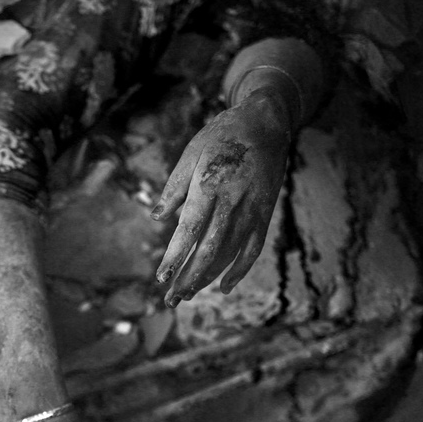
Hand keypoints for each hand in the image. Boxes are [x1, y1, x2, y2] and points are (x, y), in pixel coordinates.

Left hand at [151, 89, 292, 305]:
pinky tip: (225, 287)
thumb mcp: (190, 153)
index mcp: (209, 187)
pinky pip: (253, 248)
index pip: (189, 230)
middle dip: (188, 277)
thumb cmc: (221, 136)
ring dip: (208, 278)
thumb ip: (174, 189)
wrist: (265, 122)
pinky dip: (240, 270)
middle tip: (171, 299)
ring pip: (229, 254)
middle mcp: (232, 202)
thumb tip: (157, 218)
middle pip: (208, 250)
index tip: (161, 277)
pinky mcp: (264, 213)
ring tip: (187, 295)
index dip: (175, 256)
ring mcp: (251, 210)